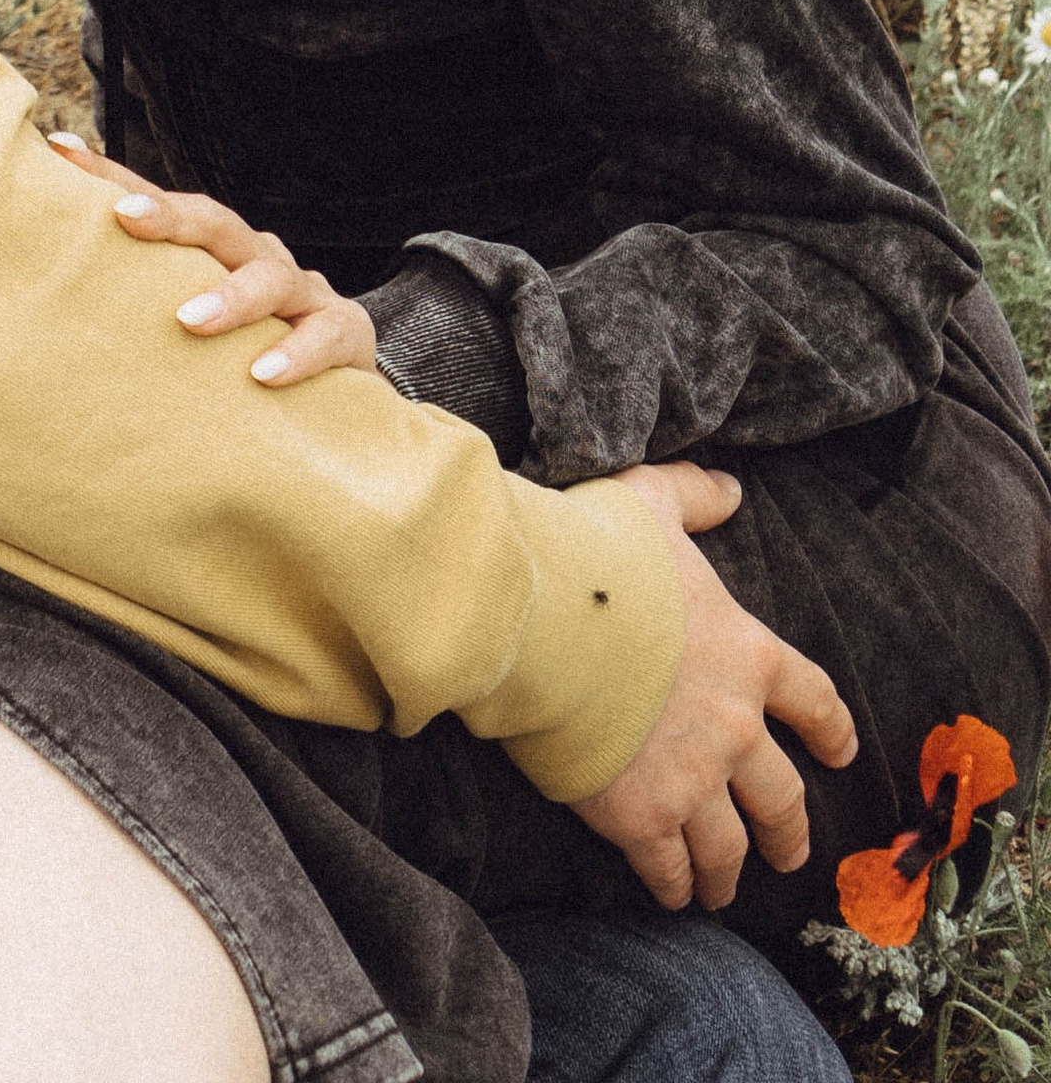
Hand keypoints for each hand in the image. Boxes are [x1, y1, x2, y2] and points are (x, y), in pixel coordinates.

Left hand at [43, 131, 379, 386]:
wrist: (335, 394)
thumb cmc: (233, 357)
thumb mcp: (184, 328)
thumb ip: (129, 309)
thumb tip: (34, 299)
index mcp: (211, 251)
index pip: (158, 205)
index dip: (109, 177)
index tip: (58, 151)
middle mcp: (255, 257)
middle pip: (214, 222)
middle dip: (168, 216)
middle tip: (122, 220)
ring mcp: (303, 293)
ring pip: (270, 276)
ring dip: (231, 297)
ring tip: (190, 321)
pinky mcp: (345, 334)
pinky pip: (326, 336)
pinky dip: (297, 353)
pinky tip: (262, 374)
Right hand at [567, 463, 857, 912]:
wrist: (538, 617)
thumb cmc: (593, 554)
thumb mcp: (648, 501)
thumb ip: (693, 495)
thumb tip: (730, 487)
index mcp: (746, 655)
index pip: (812, 700)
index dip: (831, 729)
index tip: (840, 753)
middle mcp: (734, 728)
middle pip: (782, 796)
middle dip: (789, 831)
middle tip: (789, 852)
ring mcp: (691, 779)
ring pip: (729, 846)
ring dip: (729, 872)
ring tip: (721, 889)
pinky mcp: (640, 816)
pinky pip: (668, 866)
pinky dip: (672, 884)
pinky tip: (669, 893)